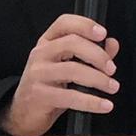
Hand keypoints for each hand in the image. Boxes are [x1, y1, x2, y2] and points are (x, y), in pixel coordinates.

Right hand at [0, 14, 120, 135]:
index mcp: (47, 42)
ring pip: (73, 69)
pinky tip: (104, 104)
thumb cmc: (48, 85)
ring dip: (98, 79)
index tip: (103, 33)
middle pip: (72, 43)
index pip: (64, 23)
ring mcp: (38, 74)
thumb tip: (112, 44)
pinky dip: (91, 101)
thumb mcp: (68, 65)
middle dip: (97, 55)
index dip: (85, 25)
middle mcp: (40, 53)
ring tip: (112, 87)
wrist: (23, 113)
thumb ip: (92, 53)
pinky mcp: (39, 95)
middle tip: (111, 68)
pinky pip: (70, 96)